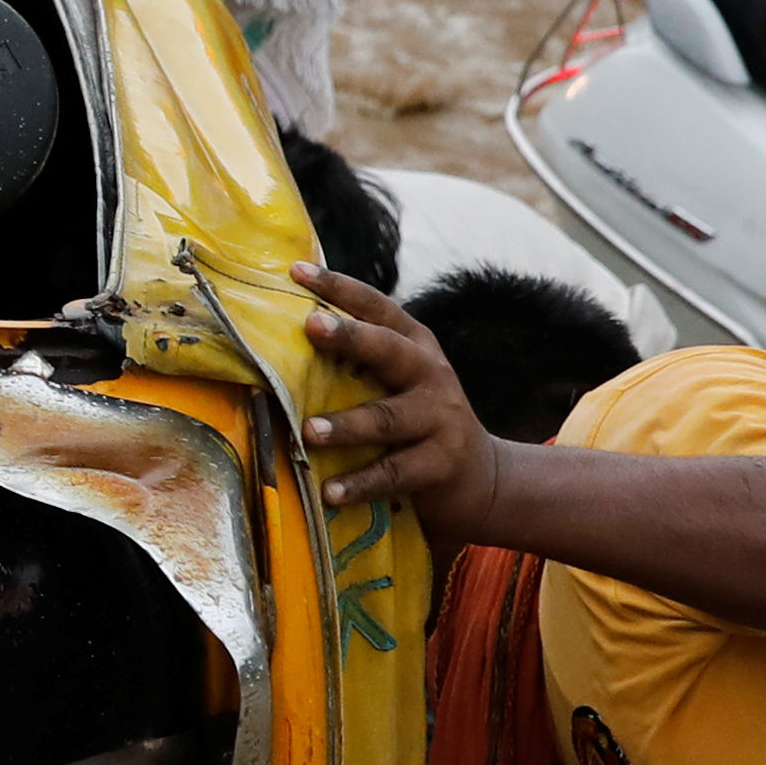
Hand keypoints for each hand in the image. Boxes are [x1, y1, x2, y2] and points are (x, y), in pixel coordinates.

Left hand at [291, 267, 494, 527]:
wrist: (483, 477)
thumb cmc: (418, 421)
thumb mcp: (400, 381)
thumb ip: (360, 361)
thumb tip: (282, 337)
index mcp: (415, 345)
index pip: (377, 306)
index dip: (339, 287)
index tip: (296, 272)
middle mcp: (431, 374)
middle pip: (389, 350)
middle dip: (351, 337)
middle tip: (311, 327)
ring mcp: (440, 418)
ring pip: (387, 418)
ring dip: (346, 425)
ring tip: (308, 432)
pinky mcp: (441, 464)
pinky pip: (395, 473)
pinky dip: (360, 483)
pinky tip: (329, 492)